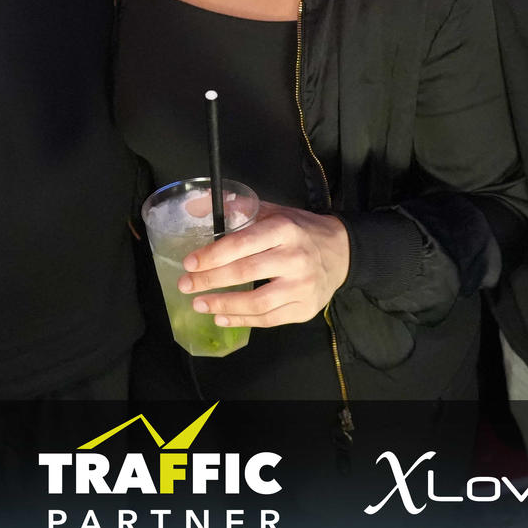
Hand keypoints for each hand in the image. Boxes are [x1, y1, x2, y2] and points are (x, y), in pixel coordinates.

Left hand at [181, 202, 349, 327]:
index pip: (243, 243)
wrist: (342, 252)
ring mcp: (302, 286)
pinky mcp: (305, 309)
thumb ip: (236, 208)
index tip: (189, 264)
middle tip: (186, 285)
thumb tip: (195, 206)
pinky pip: (269, 319)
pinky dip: (242, 321)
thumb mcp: (273, 210)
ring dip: (224, 305)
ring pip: (258, 302)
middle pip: (246, 272)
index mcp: (284, 229)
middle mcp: (295, 258)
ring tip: (199, 304)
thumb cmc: (299, 230)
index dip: (213, 255)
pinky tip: (221, 317)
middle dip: (211, 281)